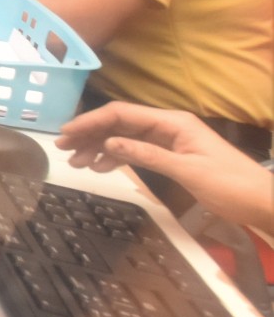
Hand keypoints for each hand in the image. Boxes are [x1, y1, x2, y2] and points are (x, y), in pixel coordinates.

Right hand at [57, 101, 273, 234]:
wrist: (261, 201)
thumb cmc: (230, 184)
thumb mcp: (188, 170)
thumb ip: (147, 154)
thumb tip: (109, 143)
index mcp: (173, 122)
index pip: (122, 114)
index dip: (91, 121)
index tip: (65, 132)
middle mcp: (169, 126)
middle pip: (120, 123)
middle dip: (90, 133)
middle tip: (62, 148)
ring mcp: (170, 140)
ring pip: (125, 137)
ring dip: (99, 147)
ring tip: (76, 162)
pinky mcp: (172, 155)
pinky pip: (136, 149)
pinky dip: (116, 156)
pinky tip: (100, 167)